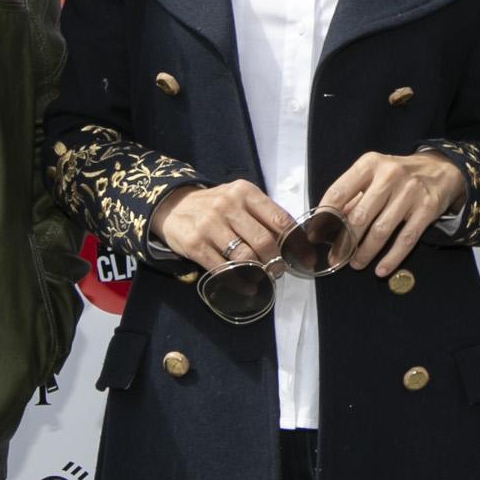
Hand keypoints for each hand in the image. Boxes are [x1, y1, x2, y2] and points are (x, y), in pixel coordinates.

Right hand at [151, 180, 291, 273]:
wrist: (172, 205)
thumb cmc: (216, 206)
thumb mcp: (240, 200)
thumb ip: (263, 216)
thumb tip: (293, 243)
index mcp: (246, 192)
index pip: (280, 220)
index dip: (297, 243)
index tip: (307, 259)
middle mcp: (228, 205)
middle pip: (264, 241)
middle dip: (277, 261)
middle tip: (279, 270)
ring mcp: (210, 225)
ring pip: (244, 257)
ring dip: (259, 273)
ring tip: (264, 277)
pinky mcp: (194, 244)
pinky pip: (222, 269)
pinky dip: (239, 283)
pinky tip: (247, 287)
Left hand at [317, 150, 468, 275]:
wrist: (440, 169)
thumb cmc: (398, 175)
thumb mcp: (373, 175)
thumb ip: (352, 196)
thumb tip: (329, 224)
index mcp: (370, 164)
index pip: (339, 192)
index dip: (324, 217)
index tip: (315, 235)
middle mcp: (389, 175)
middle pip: (359, 216)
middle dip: (344, 242)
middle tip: (336, 258)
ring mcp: (410, 191)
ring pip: (381, 230)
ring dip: (365, 252)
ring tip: (356, 264)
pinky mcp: (427, 208)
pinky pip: (406, 239)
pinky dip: (392, 258)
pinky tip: (381, 269)